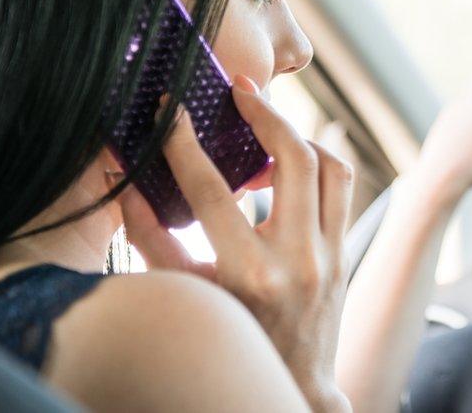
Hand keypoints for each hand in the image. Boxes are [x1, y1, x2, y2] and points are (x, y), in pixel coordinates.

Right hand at [120, 75, 352, 412]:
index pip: (212, 192)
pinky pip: (342, 189)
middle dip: (267, 114)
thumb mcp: (187, 293)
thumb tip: (125, 177)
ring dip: (301, 136)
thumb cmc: (231, 338)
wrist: (293, 383)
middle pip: (295, 160)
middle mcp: (298, 260)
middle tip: (241, 90)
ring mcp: (331, 257)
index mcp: (248, 274)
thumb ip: (151, 237)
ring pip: (333, 168)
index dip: (184, 144)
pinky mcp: (346, 254)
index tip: (171, 109)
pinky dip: (320, 163)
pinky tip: (294, 155)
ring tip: (270, 123)